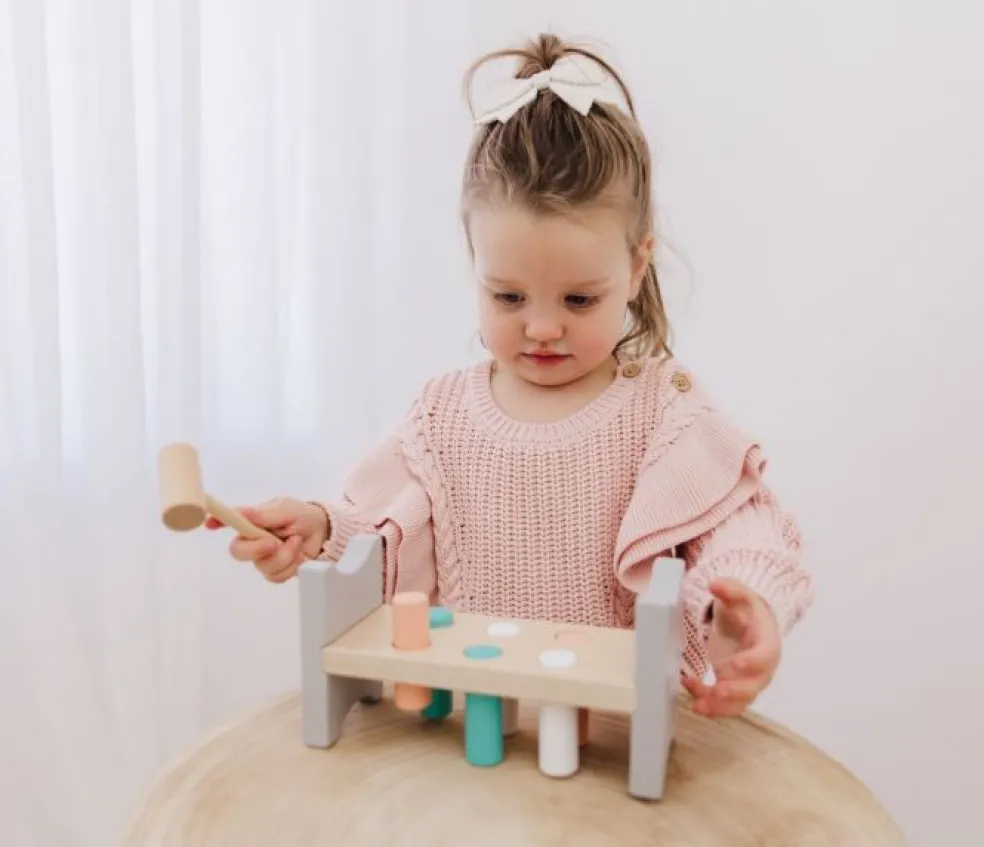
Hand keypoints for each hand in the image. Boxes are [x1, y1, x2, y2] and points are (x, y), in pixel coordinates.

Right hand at [205, 497, 329, 583]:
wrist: (323, 532)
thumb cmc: (302, 516)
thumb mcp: (288, 509)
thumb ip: (267, 514)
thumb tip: (244, 512)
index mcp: (253, 521)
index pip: (230, 521)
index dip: (217, 522)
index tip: (209, 523)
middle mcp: (253, 540)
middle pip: (238, 552)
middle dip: (256, 550)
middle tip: (274, 542)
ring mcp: (263, 558)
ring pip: (262, 566)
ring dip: (284, 555)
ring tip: (297, 542)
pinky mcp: (275, 571)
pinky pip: (276, 576)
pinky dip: (291, 566)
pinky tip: (299, 556)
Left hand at [682, 578, 780, 717]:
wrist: (750, 625)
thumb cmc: (747, 611)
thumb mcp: (740, 595)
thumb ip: (730, 589)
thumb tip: (715, 584)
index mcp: (767, 643)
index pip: (765, 656)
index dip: (752, 662)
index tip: (736, 664)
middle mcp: (762, 668)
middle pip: (754, 685)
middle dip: (736, 690)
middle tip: (717, 691)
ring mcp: (749, 682)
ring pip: (739, 701)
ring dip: (720, 706)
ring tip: (698, 705)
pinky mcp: (735, 689)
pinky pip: (726, 705)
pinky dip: (711, 706)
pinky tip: (694, 701)